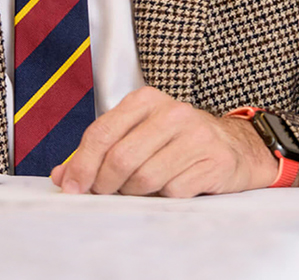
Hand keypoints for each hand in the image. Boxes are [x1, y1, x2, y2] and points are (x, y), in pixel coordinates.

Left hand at [49, 87, 285, 196]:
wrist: (235, 146)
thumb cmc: (176, 142)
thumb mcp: (138, 135)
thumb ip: (100, 151)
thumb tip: (63, 175)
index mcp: (145, 99)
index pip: (102, 132)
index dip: (82, 164)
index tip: (71, 187)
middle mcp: (171, 112)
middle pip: (121, 158)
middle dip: (106, 185)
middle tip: (105, 195)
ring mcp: (195, 135)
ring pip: (145, 178)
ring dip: (135, 194)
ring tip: (139, 191)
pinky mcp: (214, 161)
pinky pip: (174, 192)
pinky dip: (164, 198)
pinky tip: (169, 190)